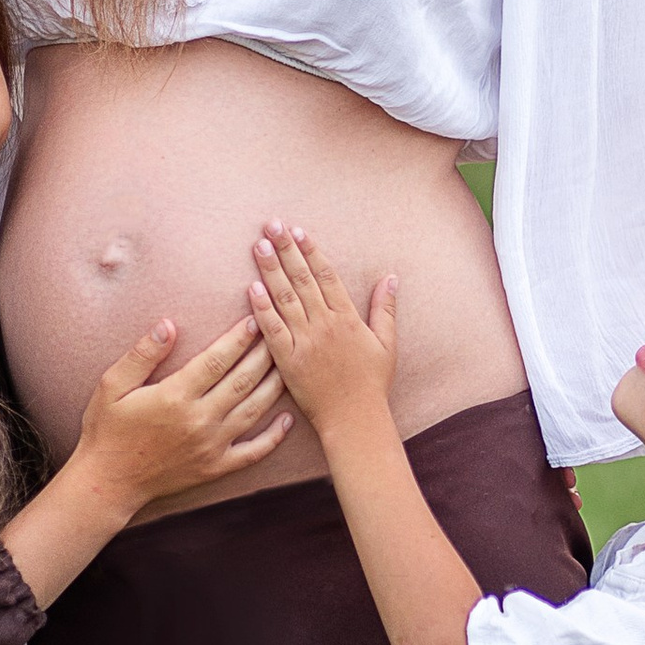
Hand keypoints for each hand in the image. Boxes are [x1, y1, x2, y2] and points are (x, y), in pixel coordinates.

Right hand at [75, 315, 292, 506]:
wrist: (109, 482)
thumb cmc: (106, 430)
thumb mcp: (112, 386)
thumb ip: (142, 355)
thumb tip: (168, 325)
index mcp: (175, 396)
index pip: (217, 360)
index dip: (238, 338)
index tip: (254, 320)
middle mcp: (199, 420)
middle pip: (243, 380)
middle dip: (264, 354)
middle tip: (279, 333)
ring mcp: (211, 446)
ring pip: (254, 410)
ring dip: (274, 385)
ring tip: (287, 364)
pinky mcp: (216, 468)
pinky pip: (254, 452)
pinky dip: (275, 436)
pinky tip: (288, 419)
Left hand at [246, 223, 396, 435]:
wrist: (354, 419)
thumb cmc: (372, 384)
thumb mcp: (387, 344)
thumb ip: (385, 309)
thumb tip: (391, 278)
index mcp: (347, 318)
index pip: (326, 275)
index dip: (310, 251)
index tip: (298, 231)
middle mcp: (325, 325)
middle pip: (302, 279)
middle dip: (286, 250)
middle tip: (271, 225)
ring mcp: (305, 342)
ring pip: (285, 298)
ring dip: (271, 270)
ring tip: (259, 245)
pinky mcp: (288, 361)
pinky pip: (272, 330)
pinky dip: (262, 309)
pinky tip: (252, 288)